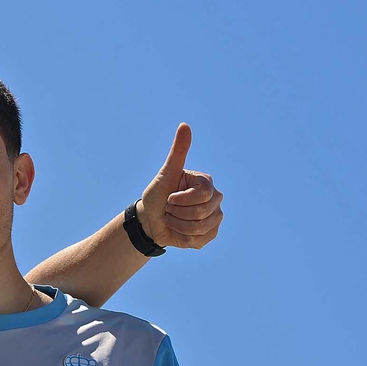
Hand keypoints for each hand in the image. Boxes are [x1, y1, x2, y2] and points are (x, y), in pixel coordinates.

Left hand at [135, 124, 223, 249]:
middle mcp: (216, 198)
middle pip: (201, 212)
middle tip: (169, 209)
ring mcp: (216, 217)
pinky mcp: (211, 234)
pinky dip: (182, 238)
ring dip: (177, 225)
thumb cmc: (157, 195)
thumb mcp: (165, 174)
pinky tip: (177, 230)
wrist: (150, 220)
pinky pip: (199, 240)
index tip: (169, 198)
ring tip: (171, 219)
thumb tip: (184, 125)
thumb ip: (178, 152)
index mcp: (207, 183)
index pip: (201, 195)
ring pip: (200, 228)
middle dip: (176, 213)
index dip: (180, 200)